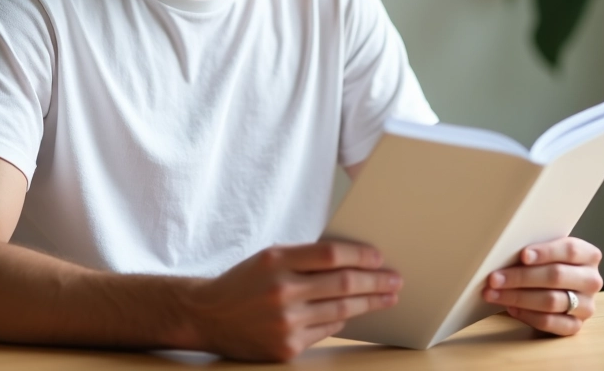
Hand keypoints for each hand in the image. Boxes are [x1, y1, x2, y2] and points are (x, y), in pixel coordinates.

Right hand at [181, 241, 400, 360]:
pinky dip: (341, 320)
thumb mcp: (270, 257)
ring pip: (341, 311)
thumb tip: (352, 261)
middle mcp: (281, 291)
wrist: (207, 315)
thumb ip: (305, 258)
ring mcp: (285, 322)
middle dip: (376, 281)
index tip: (380, 257)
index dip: (361, 255)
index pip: (331, 255)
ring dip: (370, 303)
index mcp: (277, 261)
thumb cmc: (244, 281)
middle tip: (396, 280)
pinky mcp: (286, 347)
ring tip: (388, 297)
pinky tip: (353, 314)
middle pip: (343, 284)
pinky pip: (326, 331)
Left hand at [482, 237, 601, 335]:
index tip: (522, 255)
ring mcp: (586, 305)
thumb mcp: (547, 252)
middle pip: (556, 276)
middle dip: (521, 277)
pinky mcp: (576, 326)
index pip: (570, 250)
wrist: (559, 289)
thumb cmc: (548, 265)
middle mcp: (591, 280)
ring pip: (551, 301)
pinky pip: (550, 322)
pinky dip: (527, 315)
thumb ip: (536, 250)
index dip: (545, 252)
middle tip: (495, 278)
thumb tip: (505, 250)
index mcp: (589, 255)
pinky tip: (511, 308)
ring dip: (518, 297)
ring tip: (494, 293)